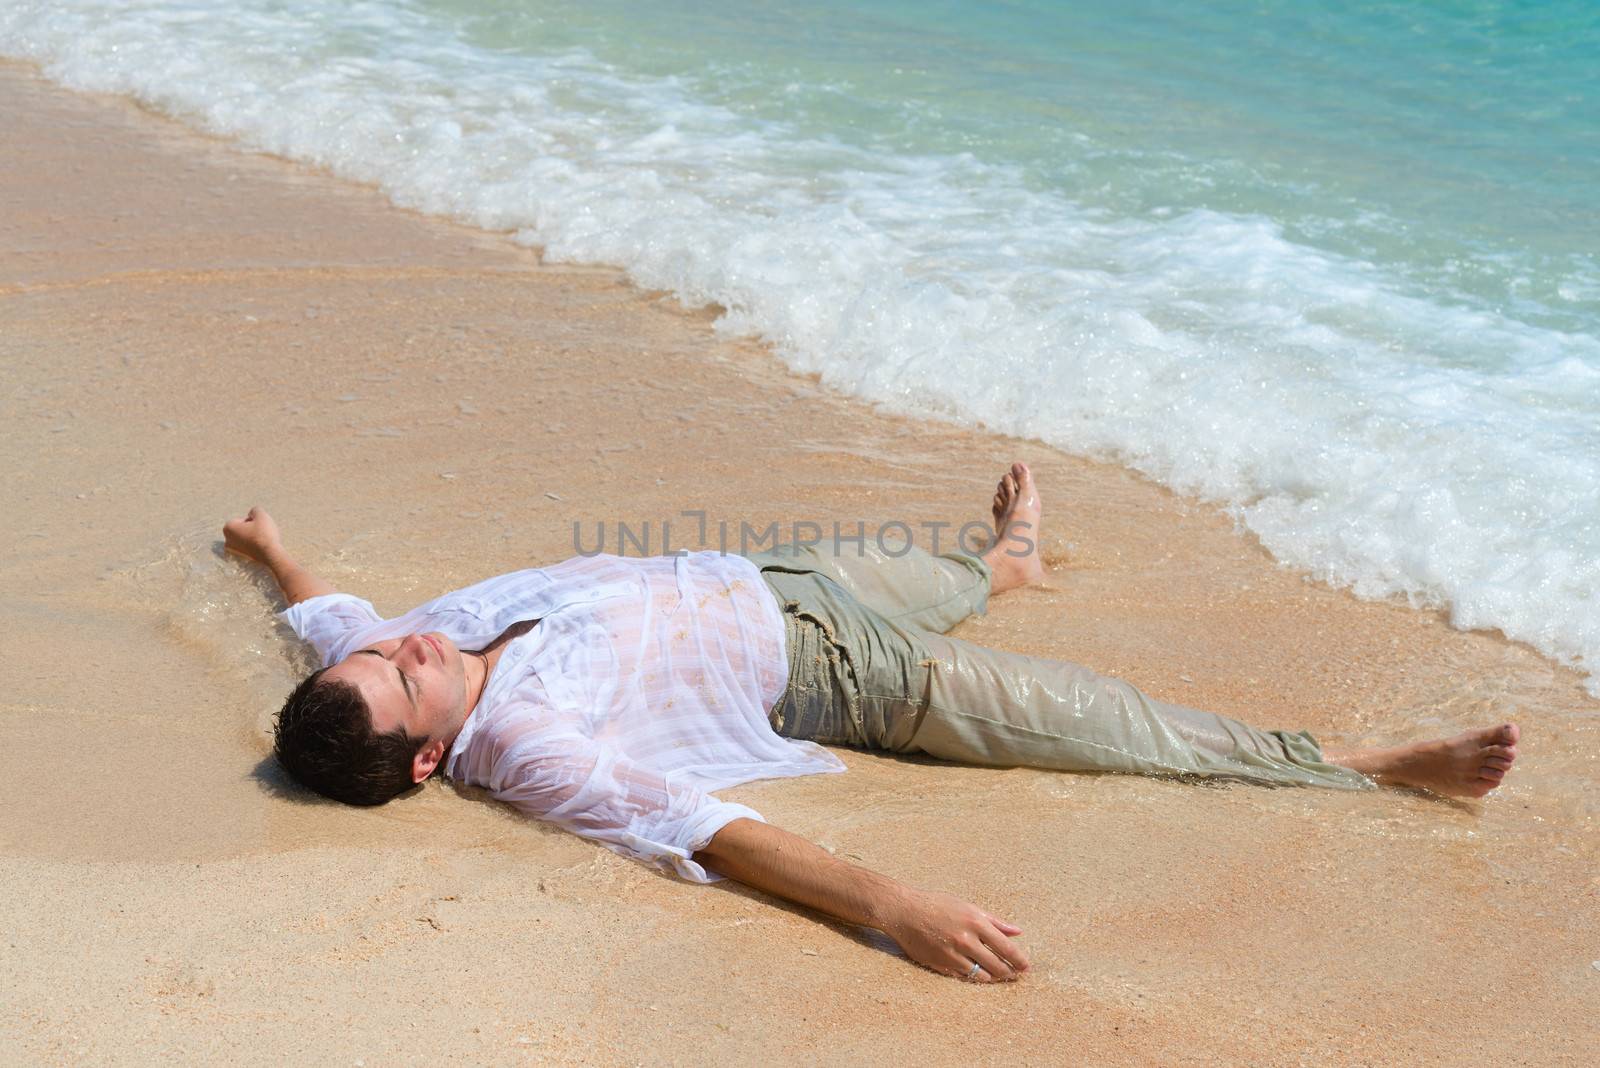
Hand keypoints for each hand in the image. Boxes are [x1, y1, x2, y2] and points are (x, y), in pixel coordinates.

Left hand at [222, 506, 282, 565]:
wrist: (270, 554)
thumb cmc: (264, 534)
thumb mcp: (261, 515)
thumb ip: (255, 510)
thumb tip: (252, 514)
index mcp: (228, 528)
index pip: (242, 519)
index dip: (253, 521)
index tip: (259, 526)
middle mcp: (227, 540)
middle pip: (242, 529)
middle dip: (251, 529)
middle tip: (262, 533)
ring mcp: (233, 551)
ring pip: (245, 539)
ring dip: (253, 538)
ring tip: (263, 540)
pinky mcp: (241, 558)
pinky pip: (248, 548)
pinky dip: (254, 546)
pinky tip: (261, 547)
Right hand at [882, 888, 1029, 982]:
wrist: (904, 912)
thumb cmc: (937, 905)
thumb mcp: (968, 907)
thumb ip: (994, 921)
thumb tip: (1018, 932)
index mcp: (976, 922)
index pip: (1006, 948)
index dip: (1019, 960)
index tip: (1026, 967)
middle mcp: (966, 940)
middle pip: (997, 966)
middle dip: (1009, 972)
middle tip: (1014, 974)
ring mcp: (953, 955)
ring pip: (981, 975)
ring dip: (992, 977)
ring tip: (996, 974)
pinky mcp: (940, 965)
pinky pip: (963, 977)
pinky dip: (972, 976)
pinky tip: (976, 972)